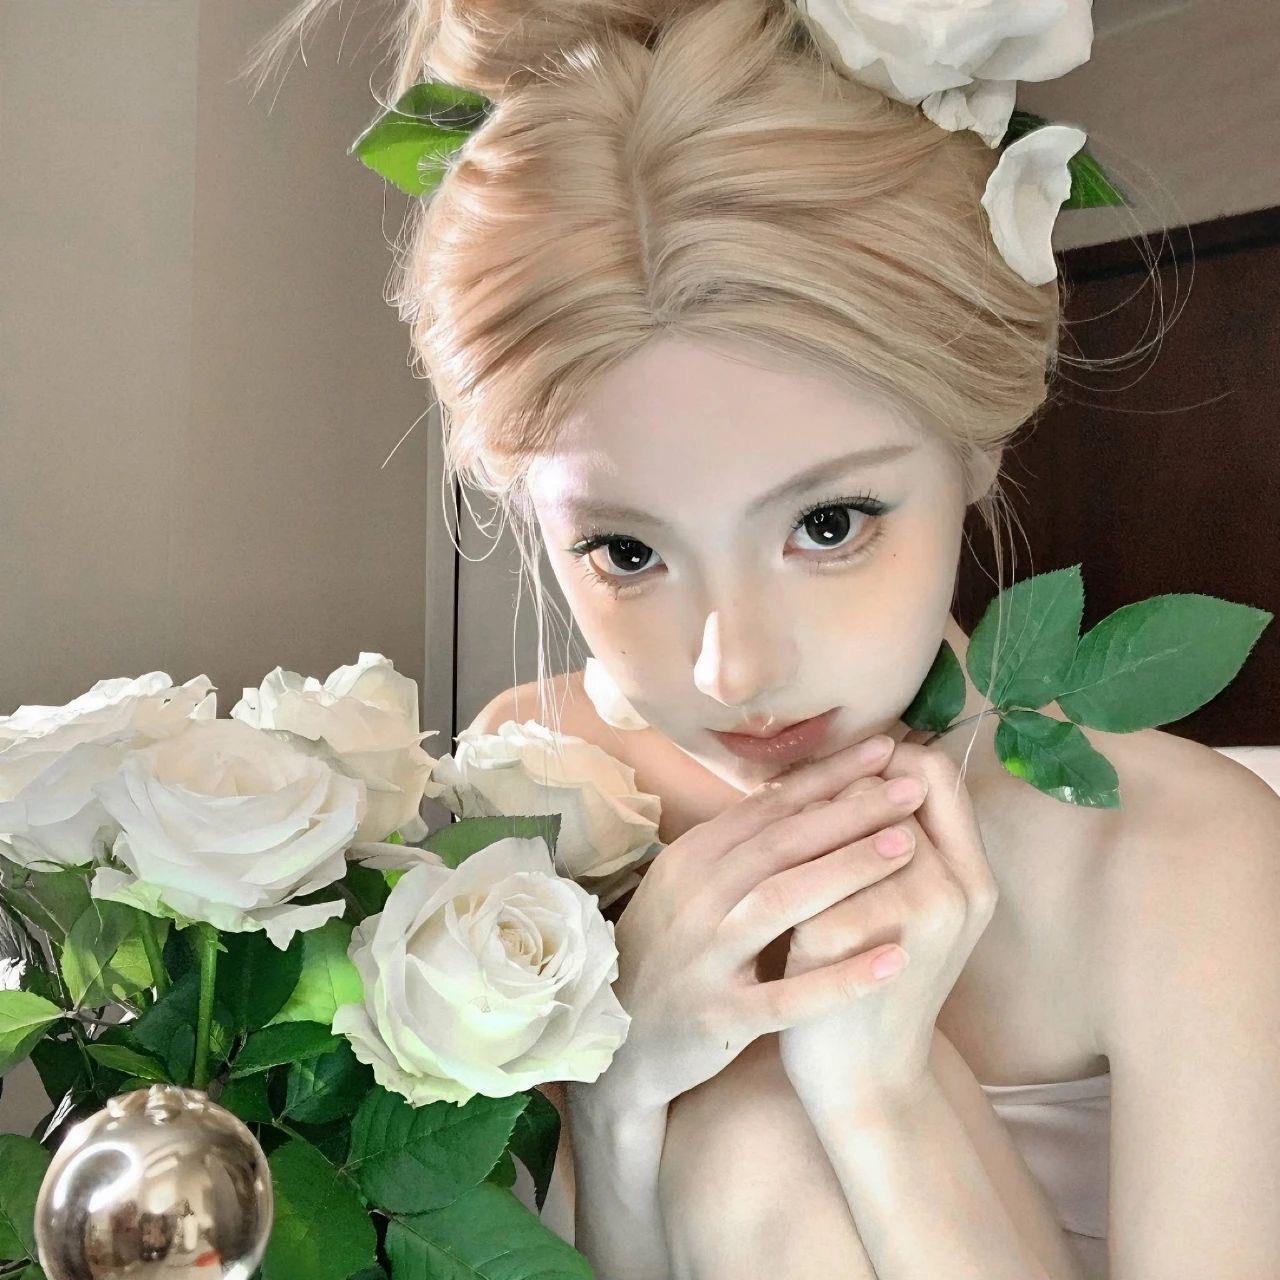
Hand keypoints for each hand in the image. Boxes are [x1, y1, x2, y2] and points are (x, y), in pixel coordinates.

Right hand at [584, 733, 935, 1115]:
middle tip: (911, 786)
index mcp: (695, 858)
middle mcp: (699, 897)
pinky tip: (895, 960)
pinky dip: (842, 977)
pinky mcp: (721, 1015)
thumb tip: (810, 786)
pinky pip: (787, 996)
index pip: (769, 805)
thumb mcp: (691, 882)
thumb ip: (743, 842)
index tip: (885, 749)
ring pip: (780, 902)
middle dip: (850, 810)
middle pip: (781, 842)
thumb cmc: (671, 947)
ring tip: (909, 847)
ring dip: (847, 870)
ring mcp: (707, 956)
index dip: (829, 775)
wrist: (621, 1036)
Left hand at [777, 737, 999, 1123]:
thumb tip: (868, 760)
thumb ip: (903, 843)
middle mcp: (953, 893)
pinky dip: (783, 875)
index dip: (889, 760)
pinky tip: (762, 876)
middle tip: (804, 793)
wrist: (864, 1078)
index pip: (938, 775)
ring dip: (810, 825)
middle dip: (839, 788)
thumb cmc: (876, 979)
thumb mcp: (915, 910)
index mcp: (973, 878)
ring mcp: (906, 923)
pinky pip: (806, 884)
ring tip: (782, 829)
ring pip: (843, 830)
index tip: (852, 765)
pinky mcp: (846, 950)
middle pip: (886, 792)